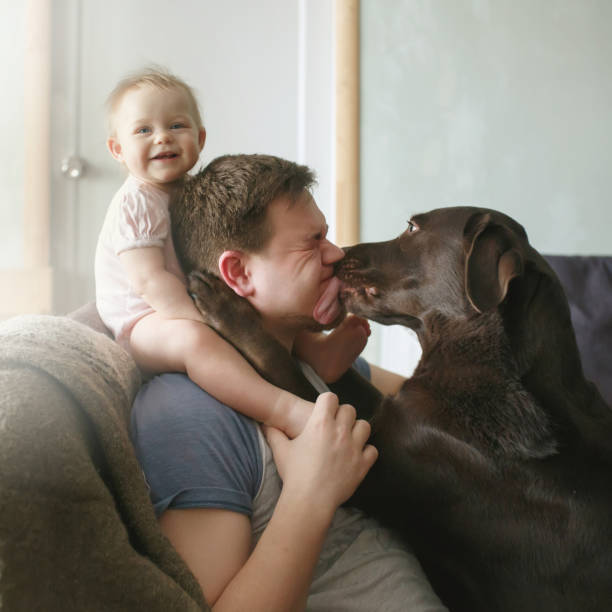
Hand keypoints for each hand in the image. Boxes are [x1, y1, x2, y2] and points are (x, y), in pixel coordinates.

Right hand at [263, 392, 377, 512]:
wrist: (309, 501)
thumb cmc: (294, 474)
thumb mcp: (280, 450)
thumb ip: (274, 434)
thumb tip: (266, 423)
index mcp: (320, 424)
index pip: (330, 398)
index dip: (327, 402)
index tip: (323, 410)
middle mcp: (340, 432)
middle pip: (349, 409)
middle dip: (342, 415)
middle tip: (335, 426)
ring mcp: (354, 447)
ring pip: (364, 426)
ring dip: (357, 430)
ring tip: (348, 438)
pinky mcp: (362, 464)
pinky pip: (372, 450)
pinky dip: (366, 452)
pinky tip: (356, 456)